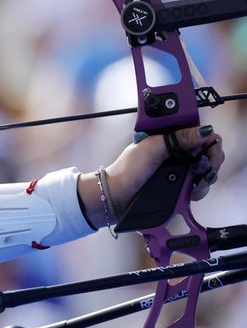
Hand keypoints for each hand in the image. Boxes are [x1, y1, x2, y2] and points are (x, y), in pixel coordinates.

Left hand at [88, 126, 223, 226]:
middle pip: (209, 153)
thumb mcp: (152, 149)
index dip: (209, 144)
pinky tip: (189, 194)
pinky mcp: (180, 185)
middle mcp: (178, 152)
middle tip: (201, 174)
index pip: (202, 134)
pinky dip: (198, 191)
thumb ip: (177, 138)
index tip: (206, 157)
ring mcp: (180, 169)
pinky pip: (199, 187)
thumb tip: (205, 131)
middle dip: (210, 164)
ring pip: (207, 171)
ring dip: (204, 180)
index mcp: (171, 137)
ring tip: (192, 186)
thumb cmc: (129, 169)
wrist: (117, 196)